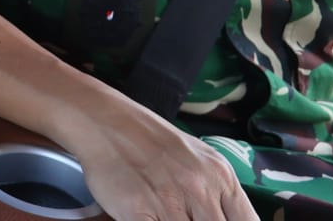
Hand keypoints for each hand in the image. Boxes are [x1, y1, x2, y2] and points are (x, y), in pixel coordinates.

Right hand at [60, 96, 257, 220]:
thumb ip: (219, 194)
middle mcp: (200, 191)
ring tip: (165, 212)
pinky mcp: (138, 213)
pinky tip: (148, 215)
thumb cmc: (151, 140)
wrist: (105, 122)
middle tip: (185, 215)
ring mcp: (169, 203)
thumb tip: (227, 218)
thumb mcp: (199, 159)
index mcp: (221, 177)